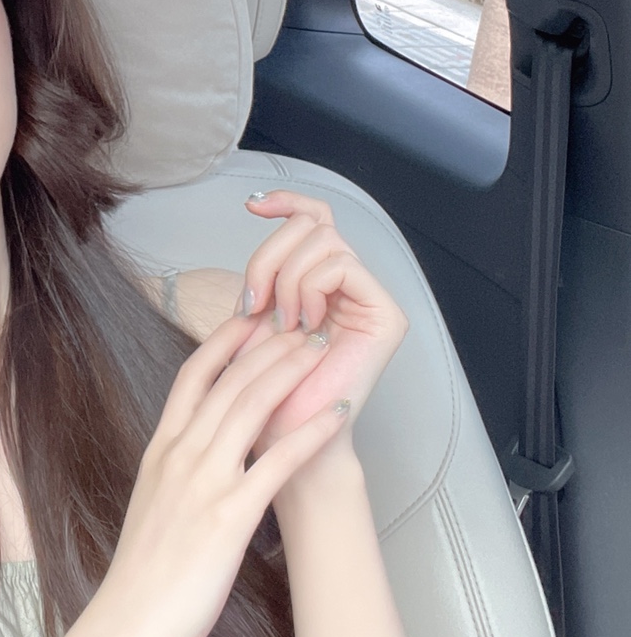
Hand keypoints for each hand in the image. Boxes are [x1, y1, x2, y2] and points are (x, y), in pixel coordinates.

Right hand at [74, 315, 351, 636]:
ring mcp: (203, 483)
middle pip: (228, 381)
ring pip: (250, 407)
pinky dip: (310, 432)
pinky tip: (336, 414)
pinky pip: (277, 463)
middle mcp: (180, 455)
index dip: (224, 341)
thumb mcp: (151, 501)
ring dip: (289, 372)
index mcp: (160, 449)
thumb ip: (175, 467)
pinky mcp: (228, 517)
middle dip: (267, 345)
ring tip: (319, 349)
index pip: (193, 375)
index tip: (250, 317)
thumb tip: (199, 446)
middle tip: (299, 322)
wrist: (125, 625)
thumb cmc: (142, 573)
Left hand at [238, 190, 408, 452]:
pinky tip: (303, 324)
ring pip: (325, 239)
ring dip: (288, 278)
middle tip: (257, 301)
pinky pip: (342, 265)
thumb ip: (262, 265)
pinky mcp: (385, 315)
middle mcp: (350, 283)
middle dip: (271, 254)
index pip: (314, 214)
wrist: (282, 437)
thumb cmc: (262, 385)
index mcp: (320, 278)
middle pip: (314, 221)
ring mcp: (369, 298)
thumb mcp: (252, 311)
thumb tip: (257, 204)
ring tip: (282, 321)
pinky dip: (310, 288)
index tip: (251, 205)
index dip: (286, 200)